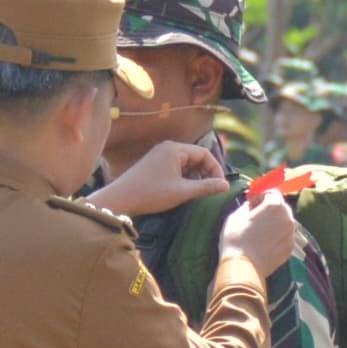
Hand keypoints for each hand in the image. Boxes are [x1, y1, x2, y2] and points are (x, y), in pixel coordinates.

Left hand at [97, 140, 230, 218]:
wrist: (119, 199)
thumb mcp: (182, 191)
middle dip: (206, 173)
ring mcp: (159, 155)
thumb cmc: (151, 194)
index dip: (216, 169)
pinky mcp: (154, 164)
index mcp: (175, 149)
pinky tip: (184, 190)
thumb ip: (206, 187)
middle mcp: (168, 148)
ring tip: (198, 192)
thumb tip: (227, 186)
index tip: (220, 186)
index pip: (205, 153)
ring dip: (195, 176)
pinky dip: (184, 177)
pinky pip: (176, 166)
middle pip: (196, 156)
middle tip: (211, 190)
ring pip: (186, 163)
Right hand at [219, 191, 302, 271]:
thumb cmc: (237, 238)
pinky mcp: (290, 248)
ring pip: (284, 222)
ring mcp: (291, 234)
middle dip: (269, 207)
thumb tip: (252, 204)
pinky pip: (284, 235)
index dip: (261, 195)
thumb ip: (248, 205)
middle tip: (255, 215)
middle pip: (280, 206)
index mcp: (275, 205)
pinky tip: (263, 242)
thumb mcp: (236, 215)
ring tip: (258, 230)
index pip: (272, 192)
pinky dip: (277, 235)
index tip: (251, 202)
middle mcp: (288, 217)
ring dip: (274, 222)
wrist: (244, 267)